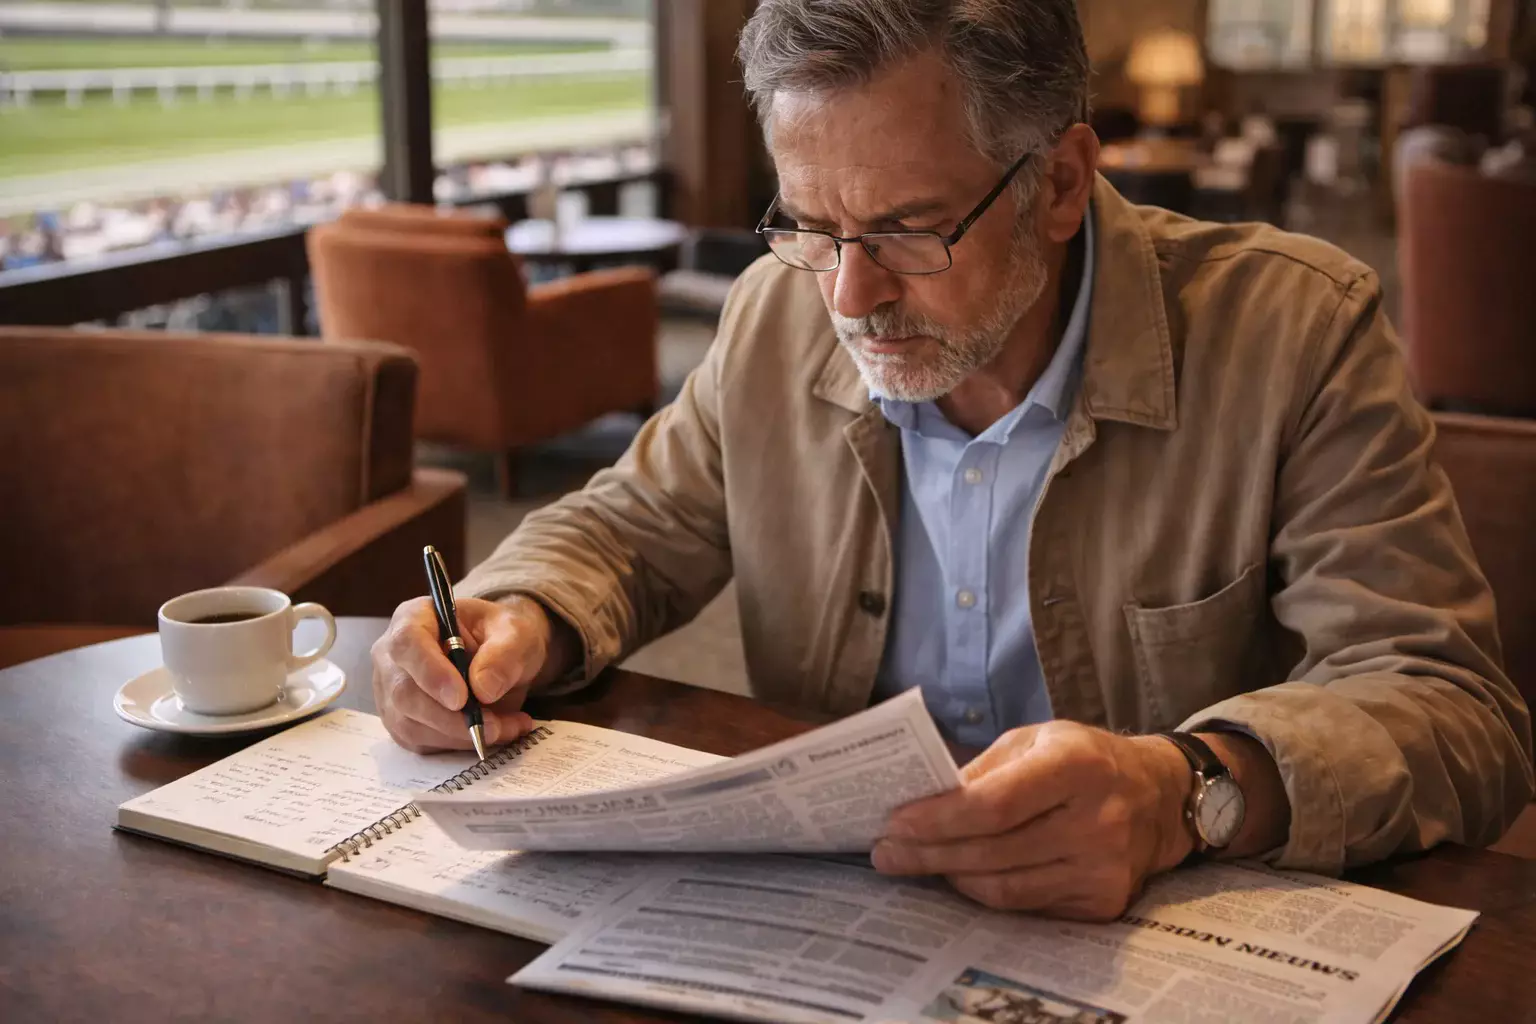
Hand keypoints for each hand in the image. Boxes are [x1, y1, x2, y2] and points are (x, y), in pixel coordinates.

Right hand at [372, 595, 568, 752]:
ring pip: (411, 725)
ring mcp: (392, 692)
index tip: (461, 698)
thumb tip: (484, 689)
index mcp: (415, 618)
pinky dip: (460, 745)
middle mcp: (393, 656)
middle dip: (451, 718)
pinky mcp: (403, 722)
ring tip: (507, 727)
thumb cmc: (501, 636)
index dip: (430, 672)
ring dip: (461, 735)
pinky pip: (422, 742)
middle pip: (404, 693)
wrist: (503, 657)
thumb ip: (504, 654)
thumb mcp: (516, 633)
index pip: (407, 643)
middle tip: (494, 725)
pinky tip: (494, 733)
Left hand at [871, 721, 1194, 919]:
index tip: (895, 823)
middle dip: (929, 853)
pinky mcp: (1102, 902)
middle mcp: (1097, 821)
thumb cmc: (1086, 759)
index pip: (994, 804)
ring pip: (1004, 887)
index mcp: (1078, 766)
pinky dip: (986, 891)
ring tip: (915, 862)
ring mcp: (1103, 869)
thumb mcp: (1038, 740)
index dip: (939, 818)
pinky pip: (1026, 905)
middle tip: (887, 852)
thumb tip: (922, 796)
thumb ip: (984, 769)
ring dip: (951, 876)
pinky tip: (961, 875)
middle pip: (992, 850)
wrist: (1161, 798)